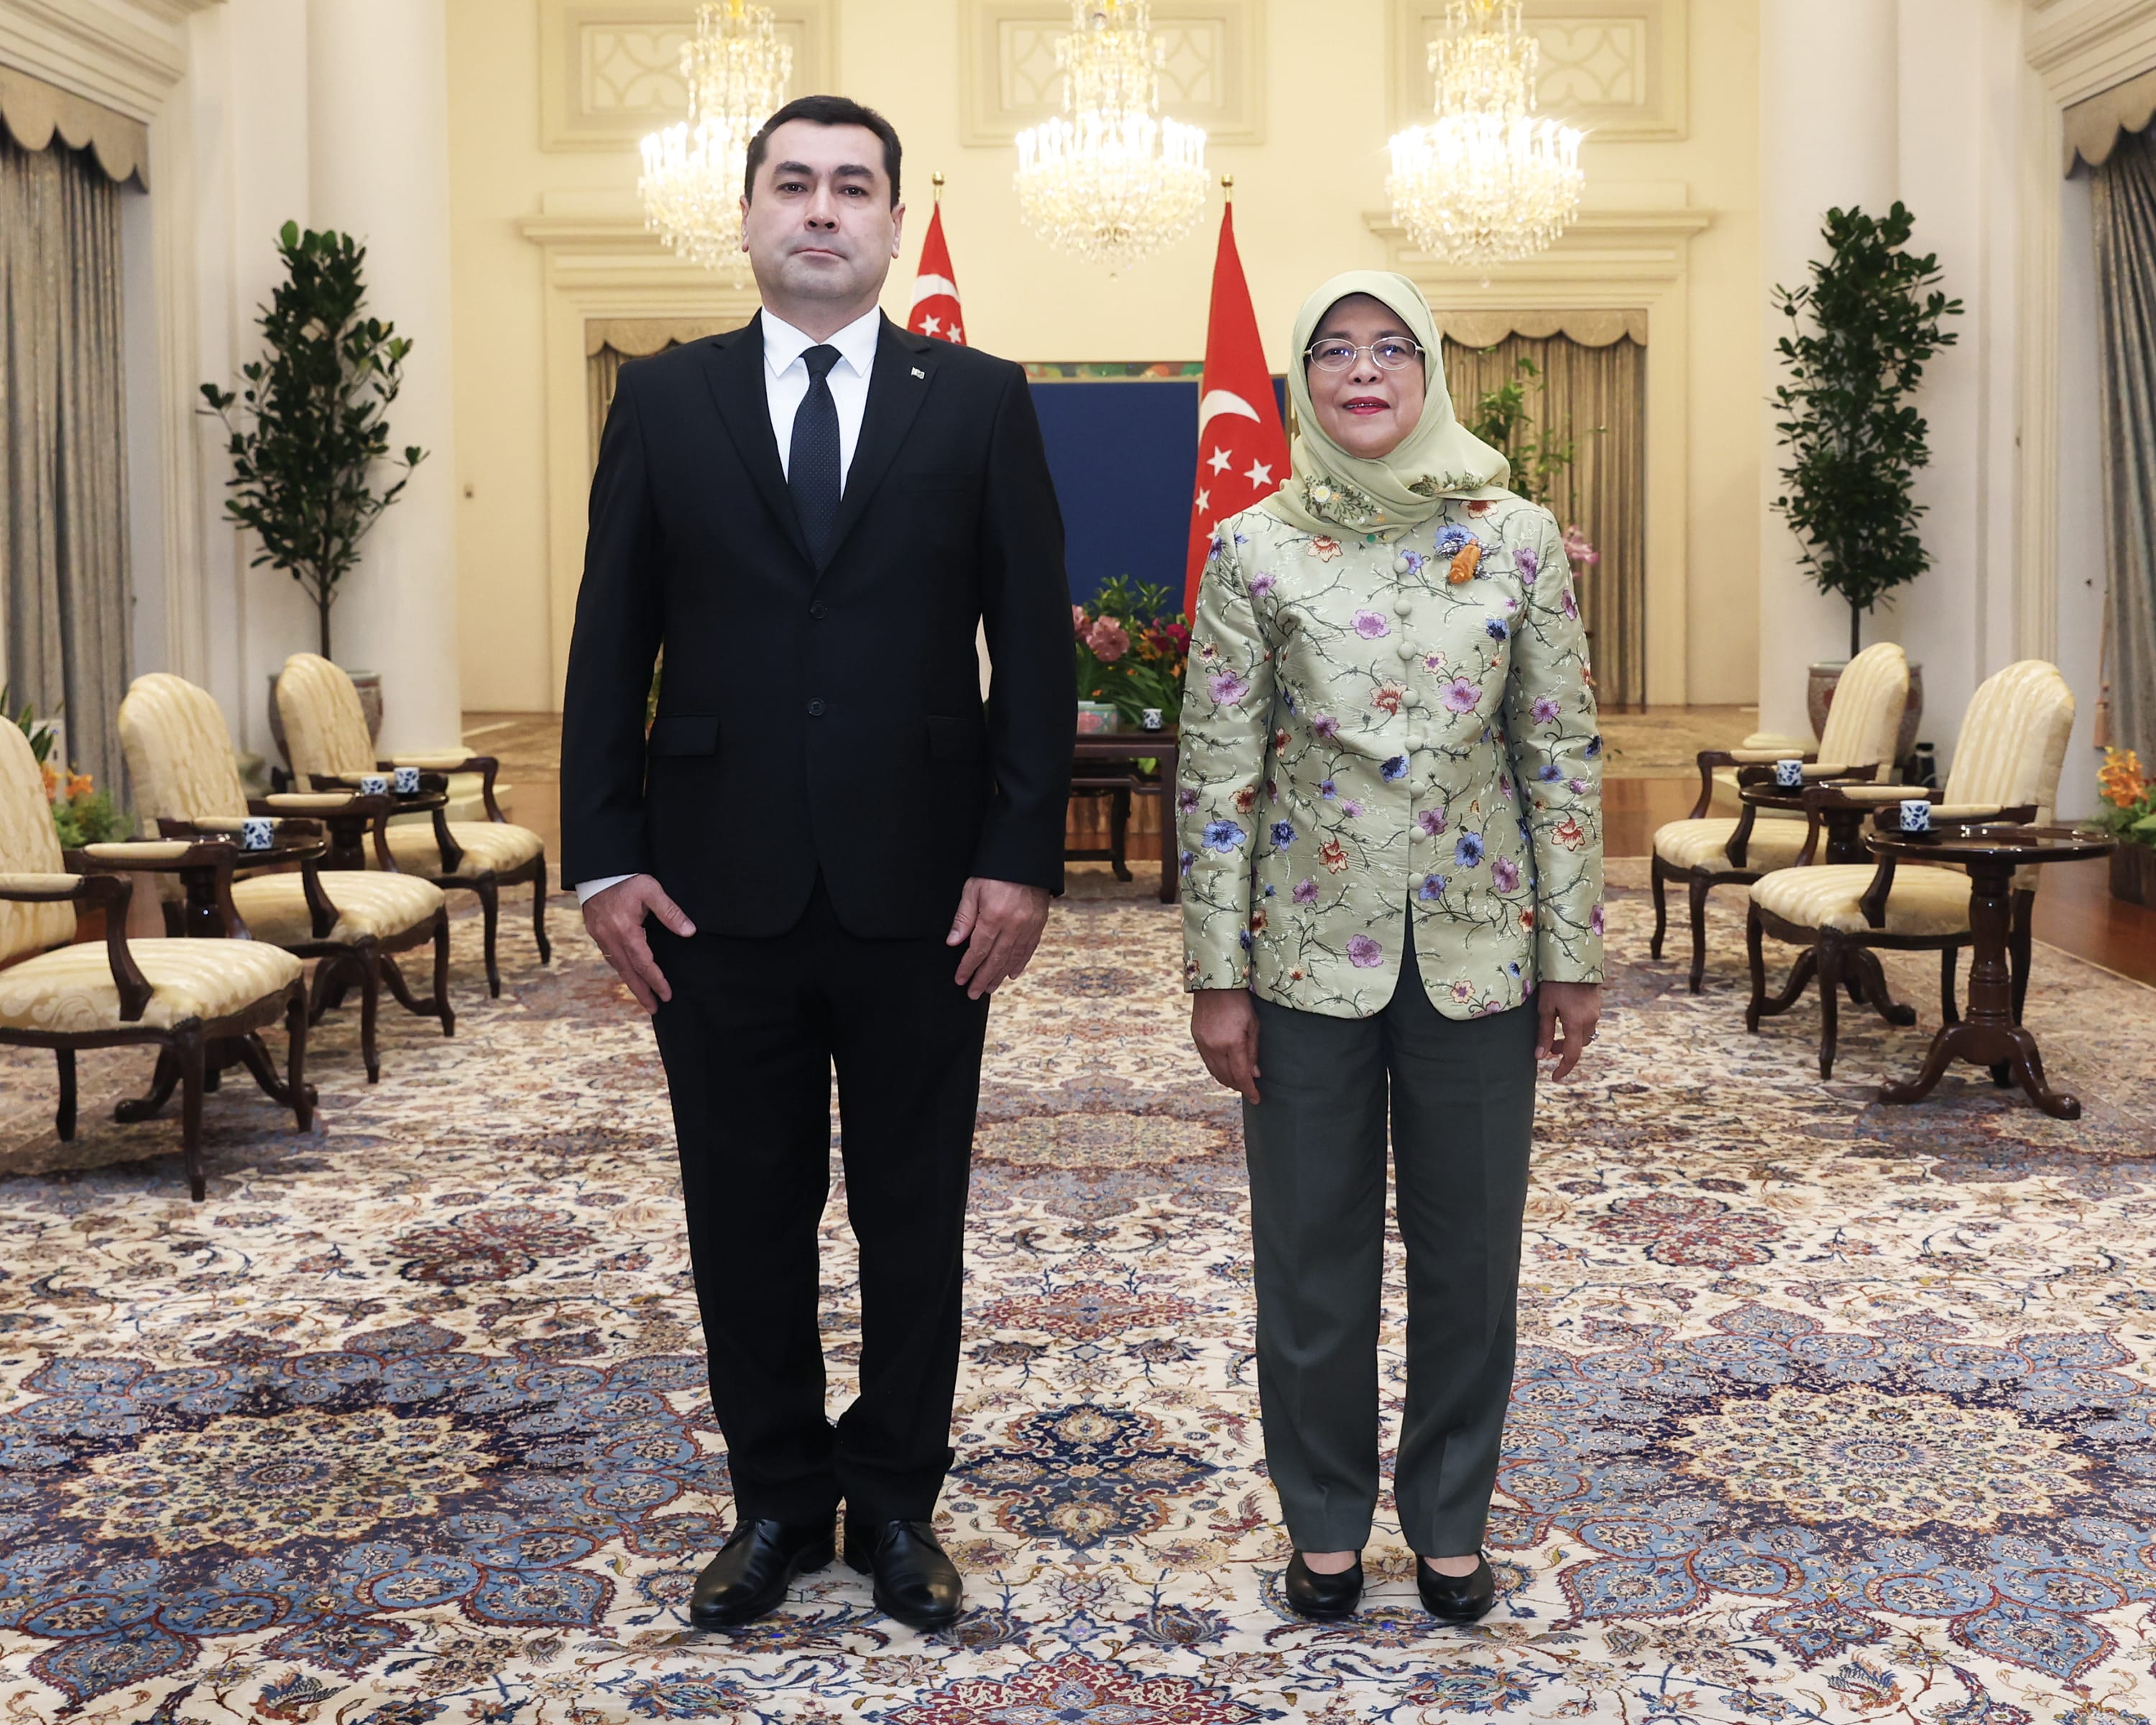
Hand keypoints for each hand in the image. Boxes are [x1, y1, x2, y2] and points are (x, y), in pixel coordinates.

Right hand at [582, 874, 695, 1012]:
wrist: (597, 870)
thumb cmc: (626, 879)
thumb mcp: (651, 891)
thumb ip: (670, 912)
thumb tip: (690, 931)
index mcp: (626, 931)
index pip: (644, 964)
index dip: (656, 980)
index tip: (666, 994)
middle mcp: (611, 938)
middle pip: (628, 973)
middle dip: (642, 992)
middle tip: (654, 1009)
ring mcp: (601, 937)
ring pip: (618, 967)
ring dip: (631, 983)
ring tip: (644, 997)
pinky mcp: (596, 933)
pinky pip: (610, 958)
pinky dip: (622, 969)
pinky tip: (629, 974)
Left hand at [946, 878, 1050, 998]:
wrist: (1026, 858)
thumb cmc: (995, 872)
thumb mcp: (972, 890)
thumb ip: (963, 918)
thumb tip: (953, 942)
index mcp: (993, 917)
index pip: (978, 950)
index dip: (968, 967)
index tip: (960, 979)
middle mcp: (1013, 925)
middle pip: (995, 959)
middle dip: (982, 978)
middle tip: (973, 993)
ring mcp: (1028, 925)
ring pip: (1013, 958)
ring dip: (1000, 975)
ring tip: (989, 988)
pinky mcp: (1039, 923)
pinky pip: (1029, 948)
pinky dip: (1020, 963)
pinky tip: (1012, 974)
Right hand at [1191, 988, 1260, 1103]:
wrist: (1215, 984)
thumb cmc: (1240, 1002)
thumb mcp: (1253, 1025)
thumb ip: (1253, 1051)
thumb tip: (1255, 1074)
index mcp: (1232, 1043)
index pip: (1241, 1075)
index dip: (1249, 1090)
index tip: (1257, 1099)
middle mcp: (1214, 1047)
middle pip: (1226, 1077)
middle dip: (1239, 1086)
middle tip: (1250, 1089)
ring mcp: (1203, 1043)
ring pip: (1215, 1072)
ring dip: (1227, 1080)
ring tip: (1238, 1082)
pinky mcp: (1196, 1038)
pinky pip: (1207, 1061)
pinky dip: (1217, 1070)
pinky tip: (1226, 1069)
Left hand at [1536, 980, 1600, 1080]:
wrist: (1574, 958)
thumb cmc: (1555, 982)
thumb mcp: (1545, 1008)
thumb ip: (1544, 1033)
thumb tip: (1540, 1056)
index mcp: (1577, 1023)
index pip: (1572, 1055)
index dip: (1563, 1069)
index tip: (1554, 1077)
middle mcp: (1590, 1020)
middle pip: (1579, 1045)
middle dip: (1565, 1050)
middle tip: (1549, 1048)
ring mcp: (1595, 1011)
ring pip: (1585, 1034)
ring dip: (1571, 1038)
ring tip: (1555, 1034)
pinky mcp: (1596, 1004)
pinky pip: (1588, 1023)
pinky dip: (1576, 1028)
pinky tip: (1564, 1019)